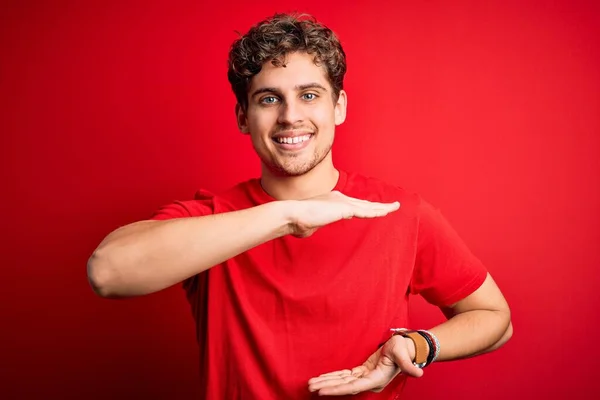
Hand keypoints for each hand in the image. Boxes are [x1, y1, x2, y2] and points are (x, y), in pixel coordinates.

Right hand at [287, 191, 399, 237]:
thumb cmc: (298, 221)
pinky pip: (365, 211)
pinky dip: (376, 212)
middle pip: (364, 203)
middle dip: (379, 205)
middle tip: (392, 205)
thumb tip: (309, 229)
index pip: (354, 205)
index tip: (374, 208)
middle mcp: (340, 199)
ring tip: (395, 207)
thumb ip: (315, 224)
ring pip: (368, 206)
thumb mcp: (311, 224)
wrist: (293, 215)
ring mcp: (343, 202)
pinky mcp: (344, 208)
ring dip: (383, 207)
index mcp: (333, 201)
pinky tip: (385, 212)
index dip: (366, 206)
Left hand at [307, 335, 423, 395]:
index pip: (352, 386)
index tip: (322, 390)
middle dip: (327, 387)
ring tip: (311, 384)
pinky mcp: (363, 371)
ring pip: (342, 382)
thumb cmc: (403, 348)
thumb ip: (408, 365)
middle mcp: (369, 381)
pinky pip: (345, 376)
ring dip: (327, 382)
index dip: (336, 389)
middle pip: (344, 386)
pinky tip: (322, 378)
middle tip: (310, 387)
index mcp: (376, 379)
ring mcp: (365, 377)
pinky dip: (333, 376)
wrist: (406, 347)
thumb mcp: (403, 354)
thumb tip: (418, 373)